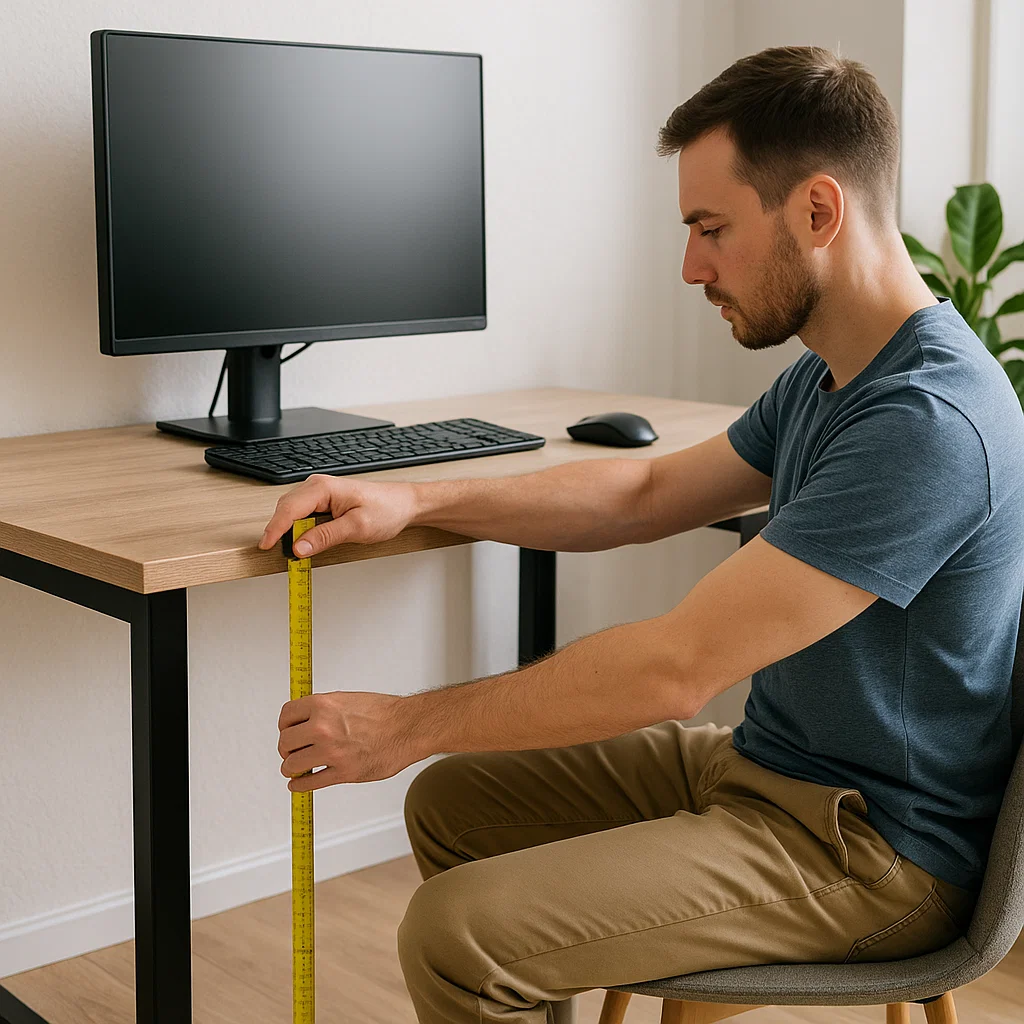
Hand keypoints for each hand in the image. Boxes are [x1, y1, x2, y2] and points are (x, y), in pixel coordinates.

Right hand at [257, 474, 419, 556]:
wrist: (404, 505)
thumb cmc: (387, 510)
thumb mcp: (357, 528)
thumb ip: (325, 537)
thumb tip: (299, 547)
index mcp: (323, 488)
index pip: (288, 509)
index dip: (274, 529)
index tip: (266, 546)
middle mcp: (318, 486)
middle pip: (286, 510)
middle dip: (280, 531)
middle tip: (285, 555)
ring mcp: (319, 493)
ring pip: (292, 513)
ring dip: (290, 531)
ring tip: (297, 550)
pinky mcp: (323, 501)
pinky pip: (302, 515)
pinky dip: (299, 529)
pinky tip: (305, 541)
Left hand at [278, 690, 420, 789]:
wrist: (408, 727)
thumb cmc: (384, 713)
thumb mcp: (347, 699)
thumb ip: (323, 710)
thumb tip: (305, 719)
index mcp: (323, 705)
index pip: (286, 716)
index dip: (284, 726)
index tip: (287, 732)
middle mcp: (322, 727)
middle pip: (284, 743)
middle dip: (287, 749)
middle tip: (292, 752)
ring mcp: (331, 751)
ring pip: (291, 765)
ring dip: (292, 769)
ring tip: (298, 768)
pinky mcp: (342, 772)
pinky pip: (309, 783)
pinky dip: (300, 786)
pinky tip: (300, 783)